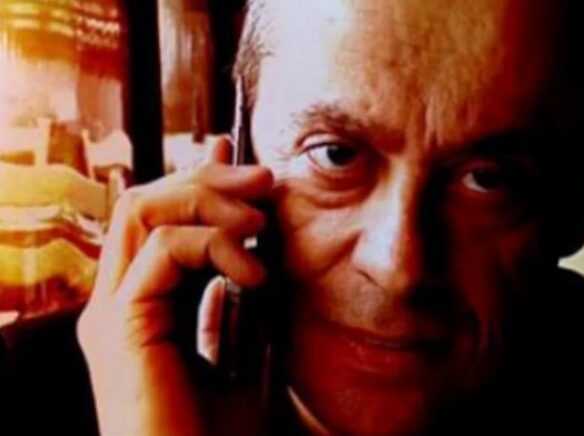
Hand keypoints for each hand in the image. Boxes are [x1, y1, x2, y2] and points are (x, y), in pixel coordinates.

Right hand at [78, 137, 273, 435]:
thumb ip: (242, 293)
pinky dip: (215, 245)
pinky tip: (254, 274)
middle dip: (207, 179)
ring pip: (142, 211)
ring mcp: (112, 314)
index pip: (158, 221)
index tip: (242, 161)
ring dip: (210, 201)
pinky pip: (162, 250)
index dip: (198, 182)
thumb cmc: (222, 431)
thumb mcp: (245, 344)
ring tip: (262, 221)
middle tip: (265, 179)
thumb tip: (257, 238)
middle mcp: (117, 303)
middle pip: (143, 203)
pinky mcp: (119, 327)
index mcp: (141, 308)